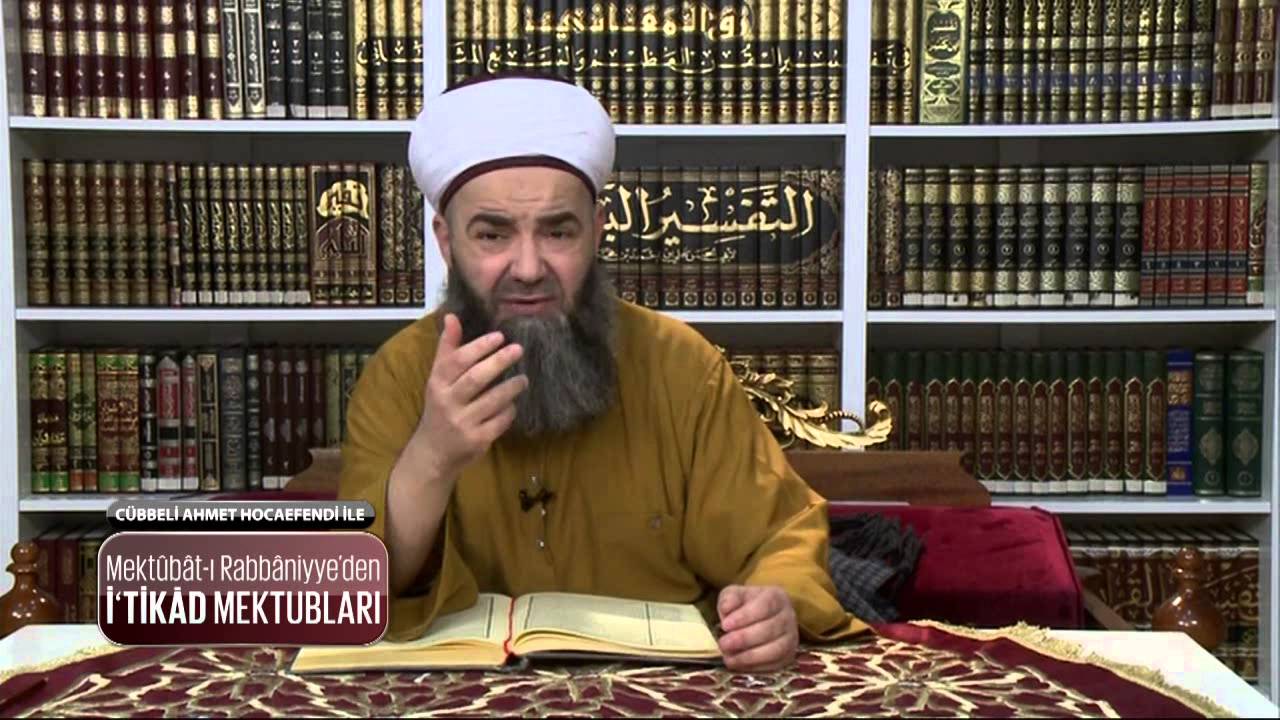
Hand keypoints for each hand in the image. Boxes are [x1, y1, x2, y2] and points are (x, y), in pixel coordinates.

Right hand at [415, 313, 527, 475]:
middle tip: (518, 349)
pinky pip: (500, 421)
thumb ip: (447, 349)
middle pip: (475, 378)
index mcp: (437, 384)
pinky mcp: (477, 440)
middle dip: (498, 362)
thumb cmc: (440, 408)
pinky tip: (513, 404)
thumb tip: (452, 316)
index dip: (479, 347)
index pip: (457, 361)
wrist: (433, 452)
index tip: (499, 336)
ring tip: (524, 379)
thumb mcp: (438, 379)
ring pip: (492, 401)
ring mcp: (462, 423)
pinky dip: (509, 411)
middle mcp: (447, 402)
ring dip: (511, 387)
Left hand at [715, 585, 798, 671]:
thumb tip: (726, 609)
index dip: (744, 616)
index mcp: (776, 597)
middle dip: (744, 639)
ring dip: (750, 656)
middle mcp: (788, 617)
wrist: (760, 618)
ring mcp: (791, 638)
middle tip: (723, 644)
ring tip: (729, 657)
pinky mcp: (788, 657)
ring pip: (775, 650)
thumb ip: (729, 599)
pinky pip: (775, 665)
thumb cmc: (746, 606)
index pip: (764, 606)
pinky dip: (755, 667)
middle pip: (770, 629)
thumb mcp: (735, 595)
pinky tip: (738, 664)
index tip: (725, 625)